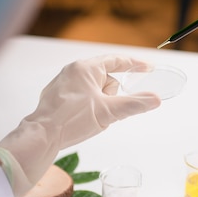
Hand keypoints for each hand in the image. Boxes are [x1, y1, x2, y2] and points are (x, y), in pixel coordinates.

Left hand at [0, 55, 160, 196]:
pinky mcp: (58, 97)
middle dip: (111, 96)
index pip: (116, 60)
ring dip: (99, 104)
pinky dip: (88, 108)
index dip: (135, 65)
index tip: (148, 68)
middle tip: (104, 111)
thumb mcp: (109, 112)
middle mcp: (73, 71)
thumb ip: (135, 104)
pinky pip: (82, 98)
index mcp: (86, 68)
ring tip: (89, 119)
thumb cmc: (71, 120)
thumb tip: (155, 99)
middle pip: (106, 79)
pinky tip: (81, 121)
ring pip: (95, 91)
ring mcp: (64, 83)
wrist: (42, 135)